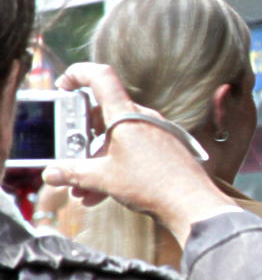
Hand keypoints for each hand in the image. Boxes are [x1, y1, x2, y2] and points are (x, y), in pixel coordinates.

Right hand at [40, 63, 236, 243]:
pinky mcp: (163, 150)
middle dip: (80, 138)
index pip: (101, 77)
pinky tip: (99, 193)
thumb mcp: (104, 178)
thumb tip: (51, 173)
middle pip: (103, 114)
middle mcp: (142, 119)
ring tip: (80, 186)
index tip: (63, 86)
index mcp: (126, 115)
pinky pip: (131, 152)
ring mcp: (155, 134)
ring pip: (116, 139)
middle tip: (67, 156)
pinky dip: (113, 167)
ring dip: (95, 160)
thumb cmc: (153, 184)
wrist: (192, 204)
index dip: (78, 74)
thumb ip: (73, 173)